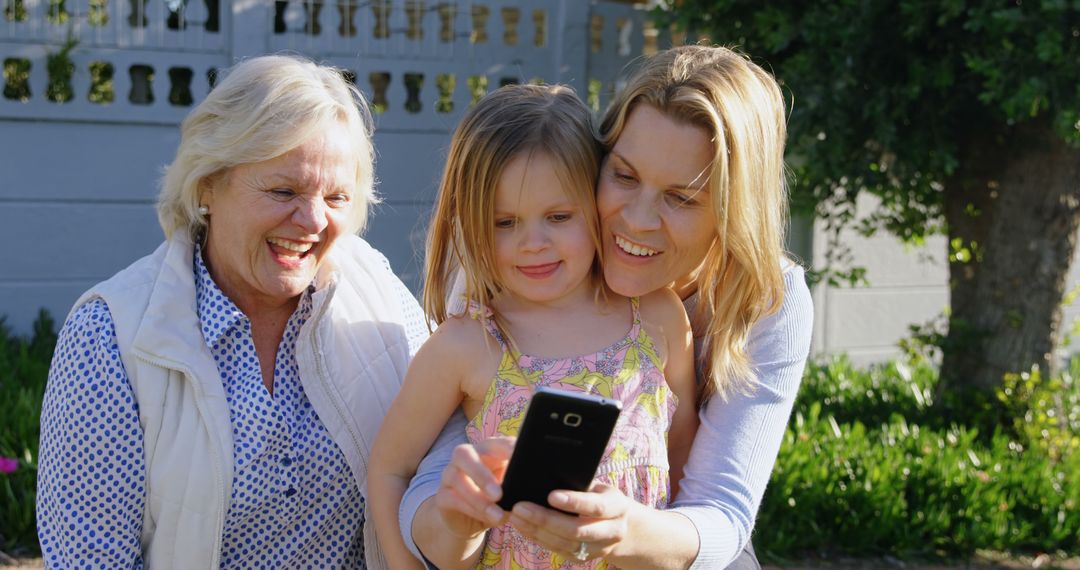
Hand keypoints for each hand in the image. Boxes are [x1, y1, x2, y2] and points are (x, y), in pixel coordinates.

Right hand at [435, 437, 514, 538]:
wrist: (470, 520)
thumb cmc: (497, 499)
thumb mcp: (511, 490)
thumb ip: (518, 483)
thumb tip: (530, 489)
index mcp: (488, 450)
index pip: (497, 442)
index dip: (508, 449)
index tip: (522, 460)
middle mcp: (465, 457)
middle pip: (464, 453)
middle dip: (481, 473)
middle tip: (499, 495)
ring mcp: (450, 474)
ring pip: (456, 478)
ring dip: (478, 498)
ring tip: (498, 515)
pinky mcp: (442, 496)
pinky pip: (452, 499)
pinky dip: (472, 509)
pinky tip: (488, 519)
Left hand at [506, 483, 634, 561]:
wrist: (619, 525)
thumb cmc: (599, 495)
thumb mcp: (597, 486)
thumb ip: (578, 483)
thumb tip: (545, 472)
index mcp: (618, 506)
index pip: (596, 506)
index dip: (574, 502)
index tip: (550, 495)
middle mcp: (613, 531)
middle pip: (576, 530)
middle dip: (545, 519)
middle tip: (520, 507)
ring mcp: (599, 549)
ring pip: (565, 543)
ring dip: (536, 531)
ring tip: (516, 517)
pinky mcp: (584, 558)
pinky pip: (558, 550)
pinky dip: (538, 539)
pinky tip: (523, 528)